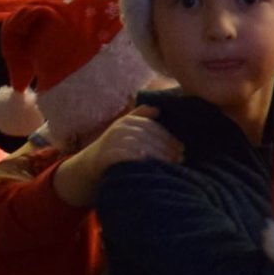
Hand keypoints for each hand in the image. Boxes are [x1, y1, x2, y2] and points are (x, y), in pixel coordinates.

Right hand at [55, 107, 181, 206]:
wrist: (91, 164)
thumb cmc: (116, 146)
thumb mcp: (127, 128)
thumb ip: (141, 117)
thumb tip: (158, 109)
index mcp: (128, 120)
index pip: (154, 127)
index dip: (169, 138)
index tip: (183, 148)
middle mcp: (121, 128)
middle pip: (149, 137)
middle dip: (167, 148)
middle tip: (181, 158)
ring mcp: (113, 141)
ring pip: (141, 146)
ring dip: (158, 155)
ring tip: (171, 164)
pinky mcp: (107, 154)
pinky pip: (126, 156)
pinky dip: (139, 159)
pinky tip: (150, 164)